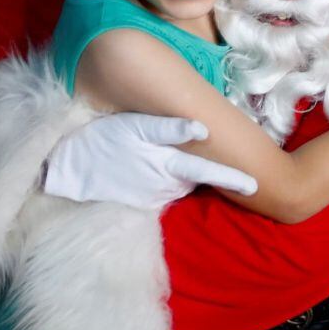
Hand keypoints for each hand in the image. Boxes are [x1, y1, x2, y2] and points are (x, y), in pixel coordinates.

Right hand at [41, 112, 258, 209]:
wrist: (71, 168)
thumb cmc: (105, 139)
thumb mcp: (135, 127)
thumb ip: (169, 129)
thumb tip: (202, 129)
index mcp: (168, 166)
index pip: (209, 173)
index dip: (234, 178)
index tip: (258, 187)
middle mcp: (167, 185)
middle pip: (199, 178)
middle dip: (218, 176)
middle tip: (239, 174)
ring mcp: (156, 196)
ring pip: (183, 183)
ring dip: (188, 175)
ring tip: (177, 161)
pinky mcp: (145, 202)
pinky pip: (166, 189)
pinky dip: (169, 179)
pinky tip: (157, 167)